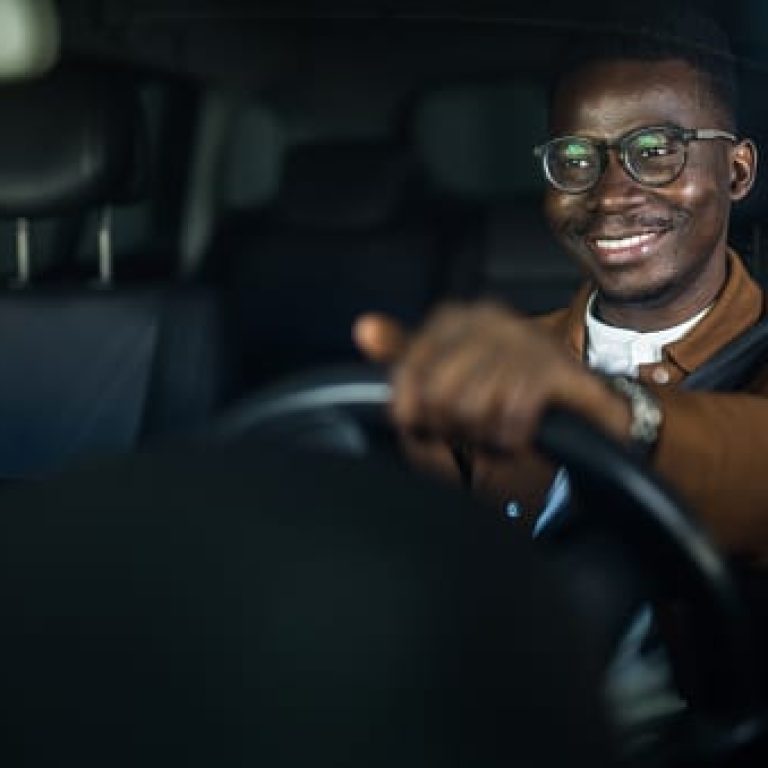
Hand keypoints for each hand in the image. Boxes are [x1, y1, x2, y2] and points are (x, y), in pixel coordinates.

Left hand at [354, 303, 631, 453]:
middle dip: (451, 425)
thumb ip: (403, 354)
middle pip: (438, 393)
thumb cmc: (499, 388)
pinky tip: (516, 433)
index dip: (409, 409)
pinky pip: (512, 414)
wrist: (573, 404)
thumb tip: (363, 327)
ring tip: (494, 429)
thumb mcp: (444, 373)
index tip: (420, 425)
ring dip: (482, 434)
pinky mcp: (557, 370)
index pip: (409, 367)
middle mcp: (489, 319)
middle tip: (468, 430)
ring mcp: (525, 341)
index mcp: (456, 317)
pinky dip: (511, 436)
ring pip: (473, 406)